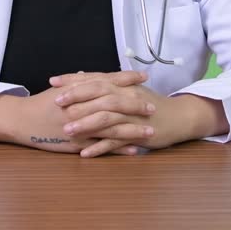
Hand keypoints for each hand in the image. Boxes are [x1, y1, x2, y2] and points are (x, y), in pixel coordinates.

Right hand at [0, 81, 156, 155]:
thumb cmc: (41, 103)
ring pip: (111, 128)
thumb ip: (77, 81)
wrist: (22, 121)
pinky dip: (118, 148)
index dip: (126, 79)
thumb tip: (90, 73)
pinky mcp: (77, 143)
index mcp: (79, 91)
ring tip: (150, 130)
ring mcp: (80, 127)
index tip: (144, 77)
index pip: (107, 81)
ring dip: (132, 129)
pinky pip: (101, 147)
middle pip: (113, 105)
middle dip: (135, 105)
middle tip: (153, 106)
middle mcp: (81, 107)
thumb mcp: (60, 88)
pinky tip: (134, 149)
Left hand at [50, 71, 186, 156]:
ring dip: (85, 124)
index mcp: (121, 85)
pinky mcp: (137, 134)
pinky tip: (84, 153)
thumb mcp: (127, 89)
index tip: (53, 81)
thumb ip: (106, 84)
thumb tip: (82, 76)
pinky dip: (99, 147)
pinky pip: (116, 141)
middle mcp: (125, 97)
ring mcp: (131, 116)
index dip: (73, 79)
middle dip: (76, 98)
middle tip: (56, 103)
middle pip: (98, 94)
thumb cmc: (148, 103)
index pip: (93, 79)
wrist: (177, 117)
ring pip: (106, 118)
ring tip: (67, 130)